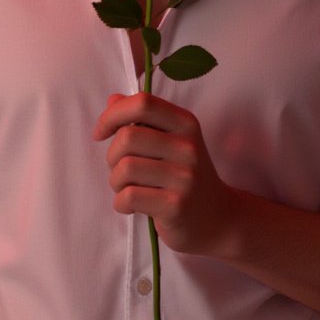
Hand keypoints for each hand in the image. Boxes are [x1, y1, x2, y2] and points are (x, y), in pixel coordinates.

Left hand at [93, 91, 237, 257]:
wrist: (219, 219)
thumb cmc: (186, 178)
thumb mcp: (172, 143)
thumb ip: (144, 120)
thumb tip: (113, 99)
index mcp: (185, 124)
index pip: (143, 103)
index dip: (113, 115)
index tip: (100, 133)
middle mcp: (187, 146)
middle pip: (127, 137)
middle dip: (111, 156)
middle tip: (120, 171)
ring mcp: (183, 177)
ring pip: (125, 168)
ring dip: (116, 182)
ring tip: (128, 189)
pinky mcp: (175, 206)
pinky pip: (129, 197)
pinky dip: (120, 203)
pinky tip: (132, 207)